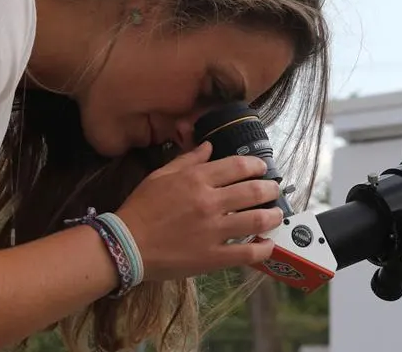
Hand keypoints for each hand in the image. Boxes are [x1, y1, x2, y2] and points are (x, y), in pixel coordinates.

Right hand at [115, 141, 282, 280]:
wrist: (124, 245)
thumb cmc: (141, 208)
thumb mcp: (160, 176)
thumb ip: (188, 160)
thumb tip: (210, 145)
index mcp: (197, 180)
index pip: (239, 166)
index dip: (257, 166)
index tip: (263, 169)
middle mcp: (209, 202)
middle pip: (254, 191)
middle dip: (271, 189)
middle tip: (275, 191)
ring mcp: (213, 230)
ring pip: (257, 220)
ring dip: (273, 216)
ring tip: (277, 215)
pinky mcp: (213, 257)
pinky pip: (247, 253)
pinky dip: (263, 248)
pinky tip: (268, 244)